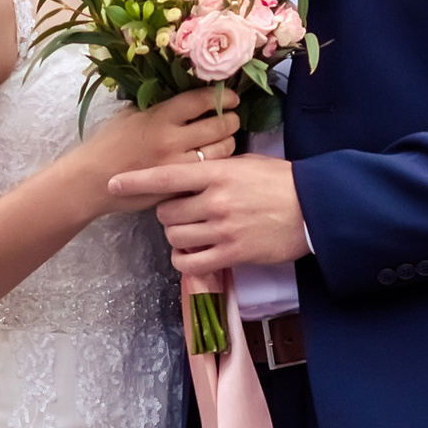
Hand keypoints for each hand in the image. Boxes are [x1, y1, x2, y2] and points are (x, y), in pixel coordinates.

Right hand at [73, 87, 236, 219]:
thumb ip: (158, 105)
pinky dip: (217, 165)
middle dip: (232, 120)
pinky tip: (213, 161)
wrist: (90, 180)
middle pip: (220, 126)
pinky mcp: (178, 185)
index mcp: (160, 116)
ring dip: (229, 142)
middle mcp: (172, 139)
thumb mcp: (130, 113)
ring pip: (222, 151)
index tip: (231, 98)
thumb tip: (187, 96)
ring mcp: (177, 165)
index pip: (202, 100)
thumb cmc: (107, 144)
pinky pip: (209, 172)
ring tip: (224, 139)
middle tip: (231, 118)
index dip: (223, 97)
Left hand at [109, 149, 307, 275]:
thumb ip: (214, 168)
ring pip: (175, 237)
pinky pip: (191, 263)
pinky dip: (186, 259)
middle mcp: (215, 202)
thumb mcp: (246, 164)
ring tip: (192, 232)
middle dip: (169, 213)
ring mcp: (222, 230)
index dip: (135, 181)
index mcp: (217, 173)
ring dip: (177, 236)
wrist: (314, 208)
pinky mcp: (232, 254)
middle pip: (166, 212)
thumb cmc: (281, 181)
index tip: (113, 183)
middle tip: (184, 212)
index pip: (166, 177)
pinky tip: (194, 253)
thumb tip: (187, 172)